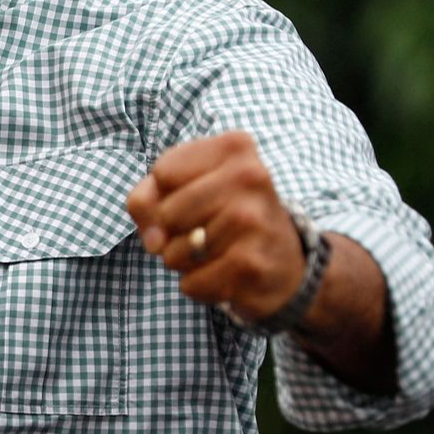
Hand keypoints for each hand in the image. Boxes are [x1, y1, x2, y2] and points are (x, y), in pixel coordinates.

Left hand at [125, 132, 305, 321]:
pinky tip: (224, 274)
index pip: (162, 173)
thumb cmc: (225, 217)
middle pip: (166, 213)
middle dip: (170, 233)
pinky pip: (191, 282)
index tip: (194, 199)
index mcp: (235, 147)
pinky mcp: (250, 264)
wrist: (284, 263)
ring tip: (217, 251)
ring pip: (173, 252)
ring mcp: (252, 220)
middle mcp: (249, 177)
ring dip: (184, 262)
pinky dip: (197, 285)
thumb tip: (153, 240)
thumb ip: (148, 199)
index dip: (164, 194)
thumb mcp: (189, 189)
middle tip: (204, 232)